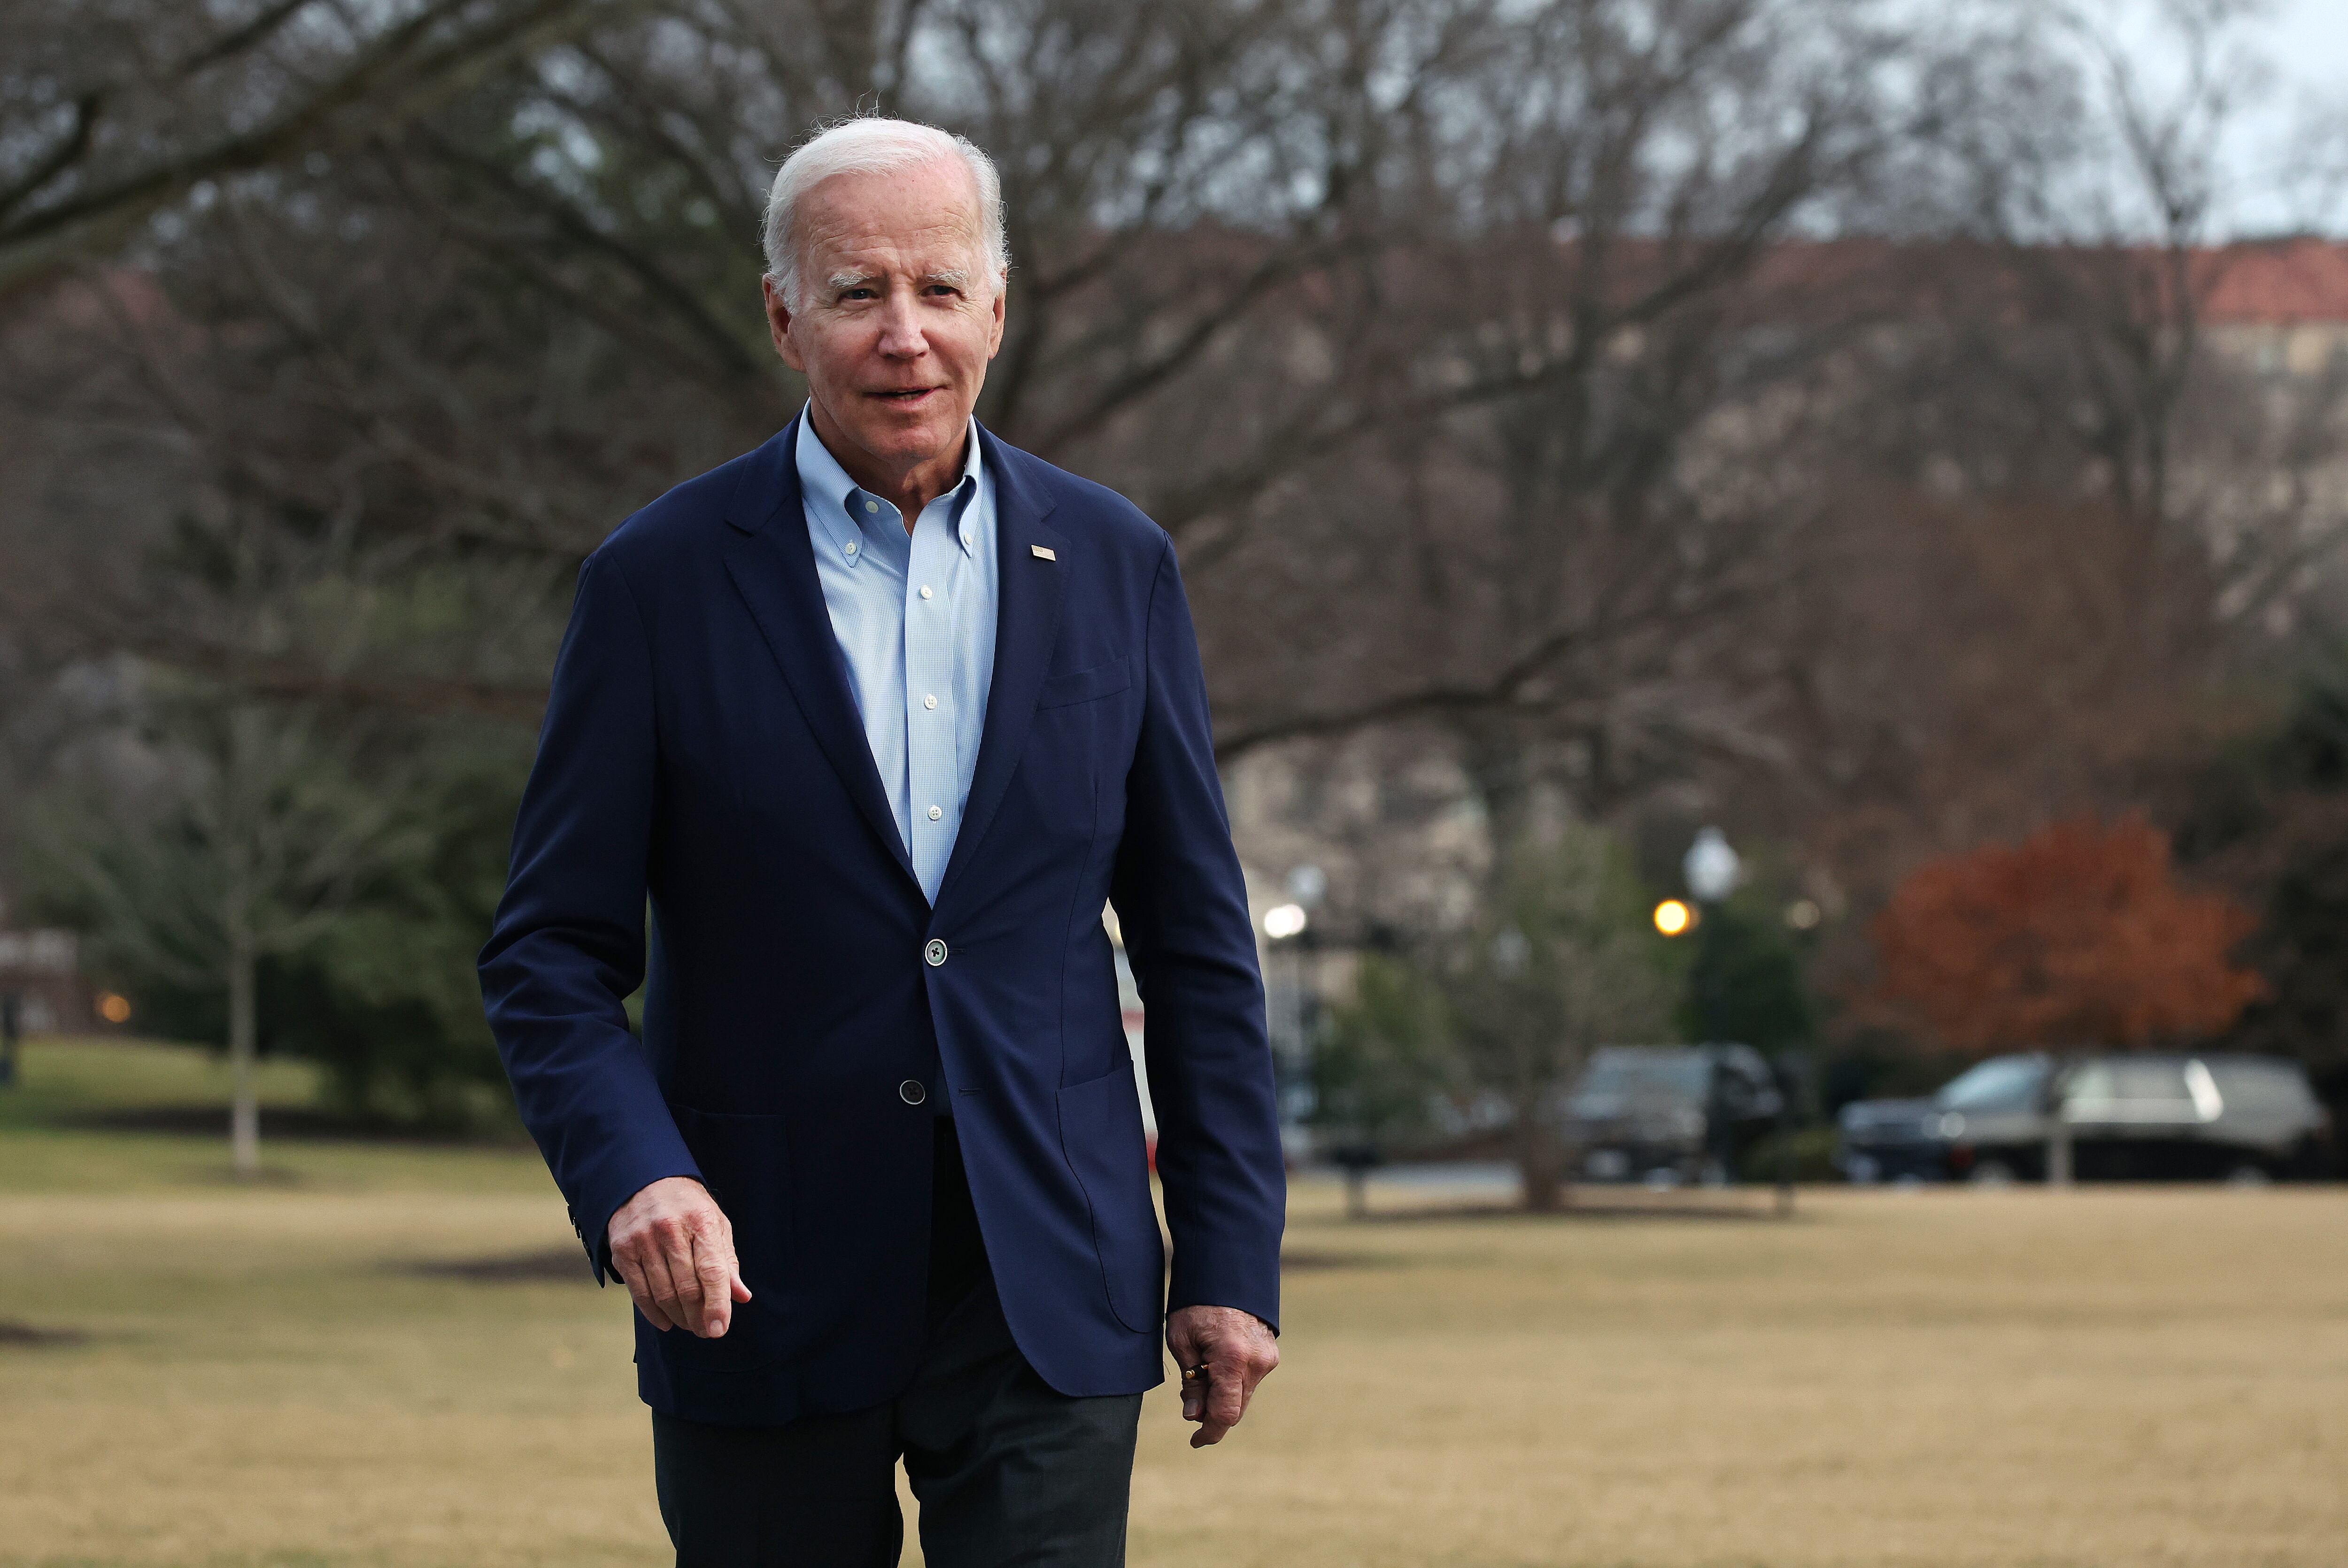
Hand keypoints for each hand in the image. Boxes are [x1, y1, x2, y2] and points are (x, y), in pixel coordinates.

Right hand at [606, 1176, 750, 1337]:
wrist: (644, 1181)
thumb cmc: (688, 1207)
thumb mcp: (715, 1224)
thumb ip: (727, 1262)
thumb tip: (741, 1297)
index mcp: (700, 1221)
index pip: (712, 1271)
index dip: (717, 1304)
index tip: (720, 1330)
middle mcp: (669, 1230)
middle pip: (687, 1288)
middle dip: (699, 1317)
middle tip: (707, 1331)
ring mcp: (642, 1240)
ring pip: (663, 1294)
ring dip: (679, 1318)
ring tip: (691, 1326)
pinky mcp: (622, 1251)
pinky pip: (639, 1292)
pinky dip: (654, 1314)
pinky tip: (667, 1322)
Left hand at [1166, 1304, 1277, 1447]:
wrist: (1226, 1270)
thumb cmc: (1196, 1303)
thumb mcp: (1181, 1341)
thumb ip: (1191, 1382)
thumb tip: (1193, 1416)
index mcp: (1232, 1358)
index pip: (1225, 1413)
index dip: (1209, 1433)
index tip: (1195, 1442)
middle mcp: (1257, 1361)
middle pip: (1236, 1409)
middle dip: (1211, 1414)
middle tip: (1189, 1400)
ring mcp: (1267, 1358)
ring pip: (1243, 1396)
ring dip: (1222, 1398)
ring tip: (1200, 1373)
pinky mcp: (1270, 1353)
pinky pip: (1250, 1381)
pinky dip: (1232, 1383)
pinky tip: (1215, 1366)